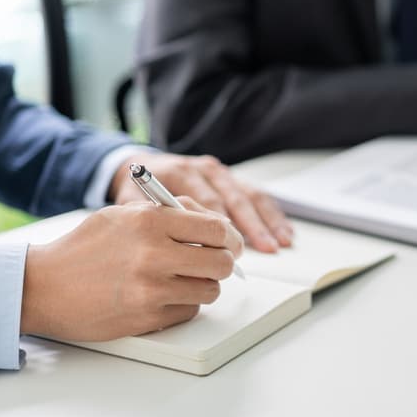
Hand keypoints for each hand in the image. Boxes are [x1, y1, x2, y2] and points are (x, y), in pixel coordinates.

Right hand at [20, 198, 243, 340]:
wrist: (43, 286)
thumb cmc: (84, 248)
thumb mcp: (124, 214)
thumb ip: (170, 213)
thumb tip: (216, 224)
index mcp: (150, 221)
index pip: (217, 228)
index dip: (230, 238)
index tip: (230, 243)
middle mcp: (154, 254)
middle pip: (221, 262)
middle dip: (222, 262)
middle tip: (212, 262)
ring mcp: (151, 289)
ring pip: (210, 290)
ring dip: (202, 285)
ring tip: (181, 278)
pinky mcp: (147, 317)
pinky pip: (189, 311)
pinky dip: (183, 304)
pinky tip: (161, 295)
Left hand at [110, 152, 291, 252]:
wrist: (137, 167)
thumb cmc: (136, 192)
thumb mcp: (132, 202)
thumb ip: (149, 217)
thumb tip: (171, 244)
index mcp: (182, 171)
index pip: (208, 199)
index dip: (221, 225)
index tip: (230, 249)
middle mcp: (205, 169)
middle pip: (235, 197)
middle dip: (252, 225)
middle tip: (266, 248)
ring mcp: (221, 173)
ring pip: (251, 196)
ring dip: (268, 221)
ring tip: (281, 242)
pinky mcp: (232, 179)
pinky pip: (258, 195)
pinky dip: (273, 214)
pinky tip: (285, 231)